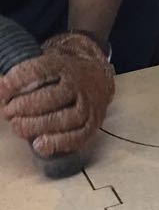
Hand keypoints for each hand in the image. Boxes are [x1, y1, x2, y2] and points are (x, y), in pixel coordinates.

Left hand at [0, 32, 114, 157]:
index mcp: (65, 65)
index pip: (39, 70)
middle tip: (7, 112)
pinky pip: (78, 137)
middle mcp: (79, 85)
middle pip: (50, 98)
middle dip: (24, 107)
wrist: (97, 77)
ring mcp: (88, 105)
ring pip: (64, 119)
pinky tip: (39, 145)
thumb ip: (26, 76)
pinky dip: (57, 143)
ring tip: (17, 127)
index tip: (0, 90)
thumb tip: (0, 90)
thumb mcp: (47, 64)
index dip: (17, 81)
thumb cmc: (62, 74)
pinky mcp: (93, 124)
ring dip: (37, 126)